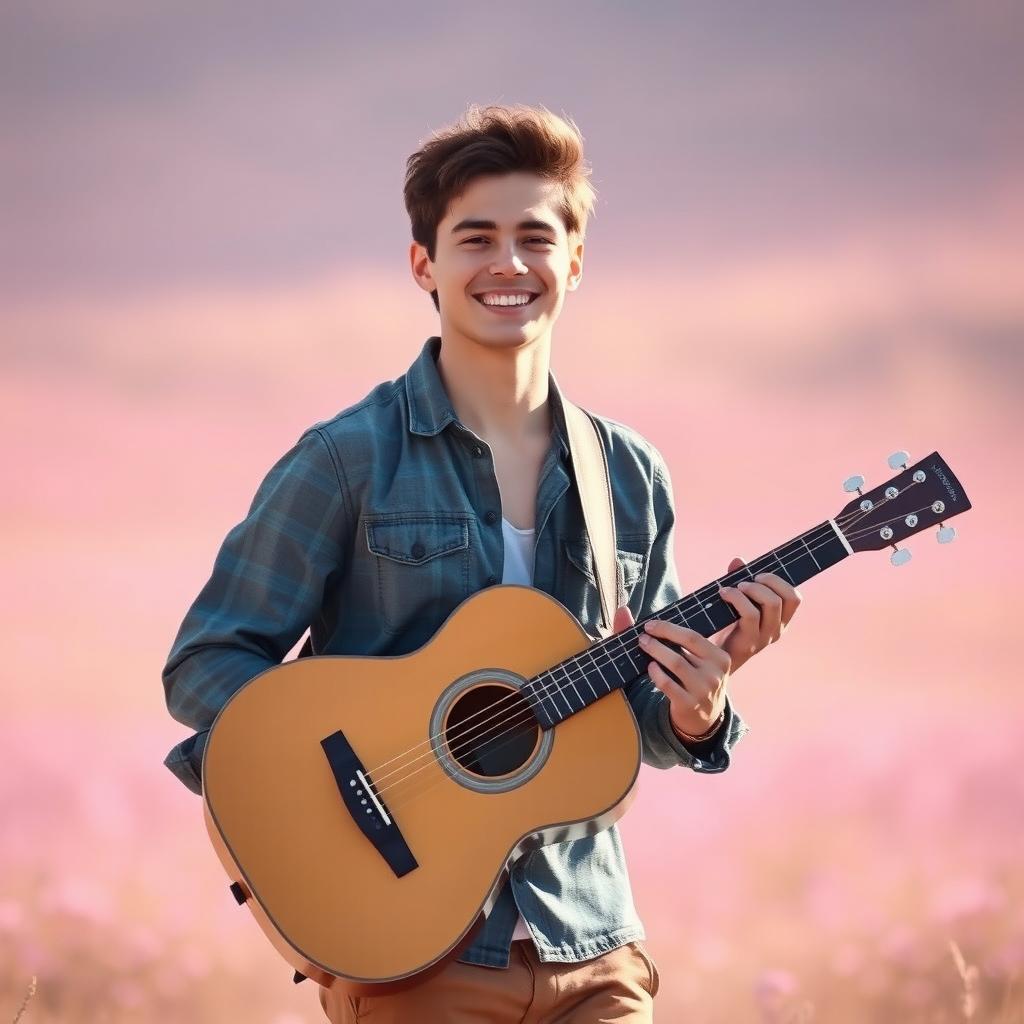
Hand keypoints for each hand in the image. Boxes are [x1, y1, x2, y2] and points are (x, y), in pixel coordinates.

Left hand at [613, 605, 729, 738]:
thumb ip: (671, 637)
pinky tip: (649, 668)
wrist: (704, 718)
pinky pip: (668, 684)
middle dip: (661, 636)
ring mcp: (704, 690)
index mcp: (720, 657)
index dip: (668, 628)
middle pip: (685, 646)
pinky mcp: (689, 704)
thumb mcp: (694, 660)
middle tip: (642, 636)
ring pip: (676, 664)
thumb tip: (623, 609)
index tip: (649, 625)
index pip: (693, 636)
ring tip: (643, 646)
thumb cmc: (693, 679)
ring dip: (656, 652)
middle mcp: (715, 673)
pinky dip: (656, 674)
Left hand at [715, 556, 801, 674]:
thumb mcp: (734, 602)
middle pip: (786, 597)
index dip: (779, 581)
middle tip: (745, 581)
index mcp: (779, 620)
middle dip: (767, 580)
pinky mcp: (748, 643)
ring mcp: (764, 638)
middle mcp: (776, 630)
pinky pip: (750, 614)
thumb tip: (738, 560)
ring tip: (734, 588)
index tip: (758, 575)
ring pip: (771, 603)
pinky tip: (723, 593)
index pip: (794, 598)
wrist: (708, 659)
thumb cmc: (722, 627)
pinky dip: (737, 598)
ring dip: (752, 588)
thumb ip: (738, 580)